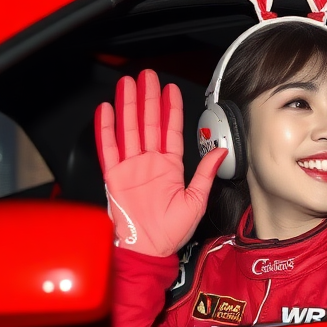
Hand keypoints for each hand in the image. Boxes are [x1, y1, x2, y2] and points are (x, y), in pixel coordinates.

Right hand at [95, 70, 225, 256]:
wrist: (149, 250)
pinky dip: (106, 130)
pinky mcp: (114, 176)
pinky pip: (109, 148)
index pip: (170, 130)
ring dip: (127, 106)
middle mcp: (149, 163)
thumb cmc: (171, 232)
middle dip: (147, 98)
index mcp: (170, 167)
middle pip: (148, 123)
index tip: (170, 89)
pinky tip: (106, 111)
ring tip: (127, 85)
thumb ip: (205, 173)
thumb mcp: (196, 200)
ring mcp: (131, 167)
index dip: (170, 109)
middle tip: (146, 76)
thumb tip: (221, 152)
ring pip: (128, 129)